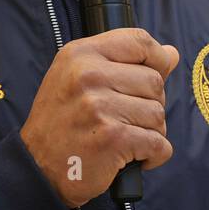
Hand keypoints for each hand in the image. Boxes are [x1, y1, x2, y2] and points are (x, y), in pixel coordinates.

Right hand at [20, 28, 179, 207]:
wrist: (37, 168)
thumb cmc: (61, 122)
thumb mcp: (78, 78)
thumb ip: (123, 63)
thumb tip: (171, 54)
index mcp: (81, 54)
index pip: (139, 41)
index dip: (158, 58)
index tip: (157, 74)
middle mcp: (89, 75)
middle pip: (154, 81)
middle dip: (149, 104)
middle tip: (125, 119)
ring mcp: (100, 107)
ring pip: (158, 114)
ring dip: (150, 132)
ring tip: (123, 139)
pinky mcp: (113, 139)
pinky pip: (158, 144)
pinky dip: (153, 156)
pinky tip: (132, 158)